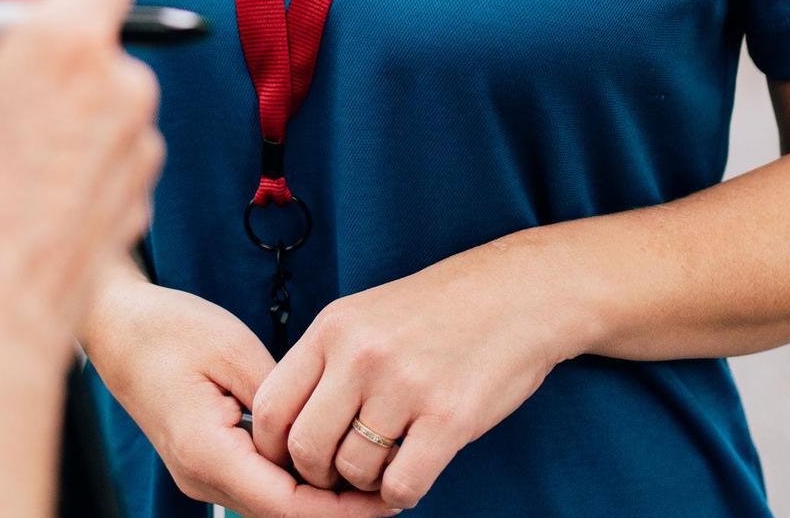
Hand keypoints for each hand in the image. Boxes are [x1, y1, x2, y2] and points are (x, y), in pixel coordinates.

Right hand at [0, 0, 164, 367]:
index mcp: (73, 45)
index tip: (3, 6)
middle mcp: (123, 89)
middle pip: (92, 32)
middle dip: (37, 46)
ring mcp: (137, 150)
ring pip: (98, 95)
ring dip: (54, 104)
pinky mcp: (138, 201)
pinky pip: (107, 152)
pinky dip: (70, 157)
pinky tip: (18, 194)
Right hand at [82, 273, 399, 517]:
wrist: (115, 325)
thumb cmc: (168, 328)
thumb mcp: (234, 351)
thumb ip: (281, 399)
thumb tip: (325, 433)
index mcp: (206, 452)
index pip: (287, 507)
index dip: (343, 512)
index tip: (388, 500)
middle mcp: (200, 476)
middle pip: (283, 516)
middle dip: (339, 511)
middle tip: (395, 490)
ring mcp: (200, 474)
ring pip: (273, 506)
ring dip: (320, 500)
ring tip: (374, 478)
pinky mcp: (205, 461)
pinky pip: (259, 486)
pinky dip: (297, 482)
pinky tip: (332, 461)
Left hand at [249, 241, 569, 508]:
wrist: (518, 294)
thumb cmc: (440, 311)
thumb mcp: (366, 316)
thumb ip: (326, 362)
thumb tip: (286, 425)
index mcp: (333, 328)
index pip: (271, 405)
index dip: (274, 446)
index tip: (294, 459)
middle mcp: (361, 355)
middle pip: (305, 448)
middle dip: (318, 475)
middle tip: (342, 473)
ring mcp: (405, 386)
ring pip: (353, 471)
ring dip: (366, 483)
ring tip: (387, 464)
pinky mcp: (449, 417)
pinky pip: (402, 485)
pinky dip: (401, 494)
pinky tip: (414, 473)